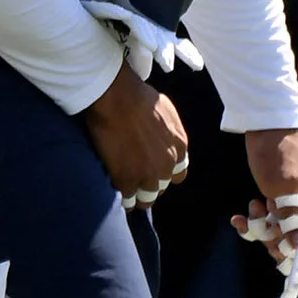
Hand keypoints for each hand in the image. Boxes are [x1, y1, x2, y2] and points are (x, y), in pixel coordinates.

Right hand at [82, 63, 187, 205]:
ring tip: (128, 193)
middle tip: (138, 179)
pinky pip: (128, 200)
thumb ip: (168, 131)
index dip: (165, 172)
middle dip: (152, 184)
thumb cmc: (139, 97)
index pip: (178, 172)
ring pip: (147, 198)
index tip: (155, 171)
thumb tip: (162, 135)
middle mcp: (168, 165)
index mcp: (180, 147)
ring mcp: (148, 175)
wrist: (119, 99)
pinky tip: (117, 193)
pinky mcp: (127, 180)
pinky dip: (123, 198)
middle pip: (162, 186)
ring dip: (138, 196)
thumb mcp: (167, 112)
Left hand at [232, 127, 297, 263]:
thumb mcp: (284, 189)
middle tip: (260, 227)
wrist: (268, 128)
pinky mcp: (277, 203)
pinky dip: (252, 222)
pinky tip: (240, 217)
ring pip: (277, 234)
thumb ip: (292, 220)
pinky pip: (267, 223)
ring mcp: (291, 208)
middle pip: (294, 244)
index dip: (296, 252)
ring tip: (252, 208)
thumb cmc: (281, 154)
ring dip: (260, 228)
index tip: (278, 247)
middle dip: (273, 240)